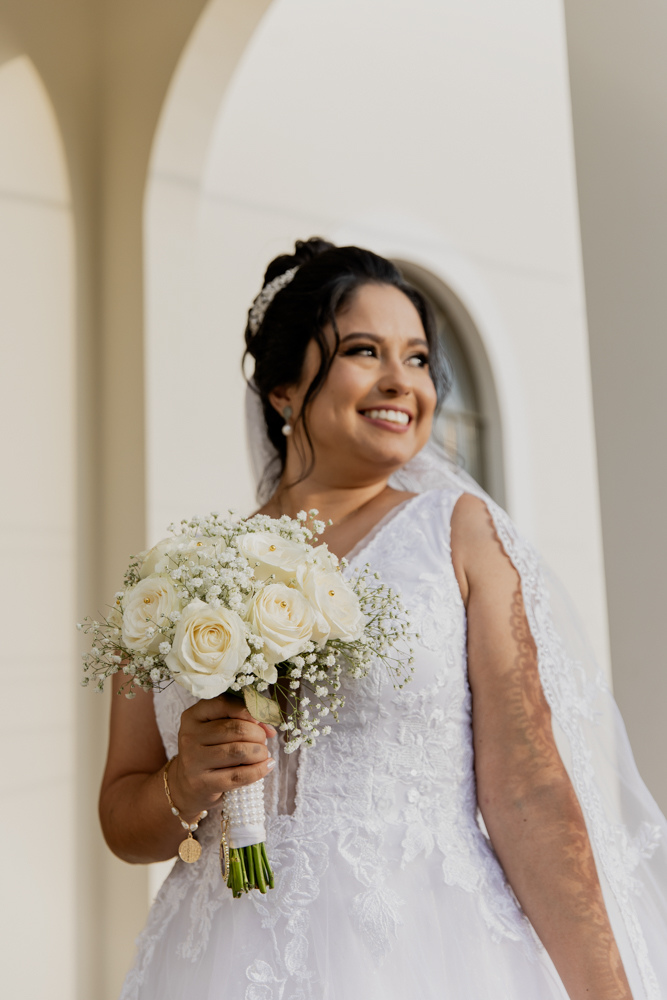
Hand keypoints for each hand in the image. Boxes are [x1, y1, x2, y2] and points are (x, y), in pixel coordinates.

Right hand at [169, 694, 276, 817]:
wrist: (188, 786)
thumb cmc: (210, 752)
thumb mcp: (217, 729)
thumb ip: (241, 720)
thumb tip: (269, 729)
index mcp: (193, 716)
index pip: (225, 703)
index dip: (249, 710)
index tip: (261, 721)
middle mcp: (190, 736)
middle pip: (236, 728)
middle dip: (258, 734)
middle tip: (263, 741)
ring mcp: (193, 761)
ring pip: (238, 751)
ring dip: (259, 752)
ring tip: (263, 754)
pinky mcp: (202, 783)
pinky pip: (238, 775)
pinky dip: (258, 770)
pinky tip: (266, 766)